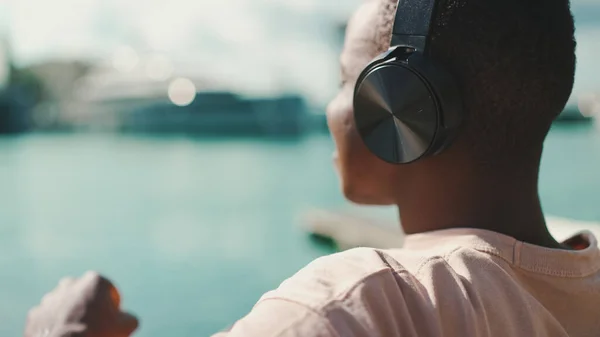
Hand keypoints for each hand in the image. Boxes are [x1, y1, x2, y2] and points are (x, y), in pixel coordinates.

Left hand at [24, 271, 138, 336]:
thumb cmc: (97, 333)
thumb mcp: (125, 326)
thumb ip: (130, 318)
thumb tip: (128, 319)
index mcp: (94, 280)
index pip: (108, 290)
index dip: (112, 305)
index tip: (111, 318)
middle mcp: (71, 283)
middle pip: (84, 293)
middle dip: (88, 304)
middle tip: (93, 323)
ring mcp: (50, 297)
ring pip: (64, 304)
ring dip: (70, 313)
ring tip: (76, 331)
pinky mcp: (36, 312)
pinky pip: (48, 317)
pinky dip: (54, 325)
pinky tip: (62, 336)